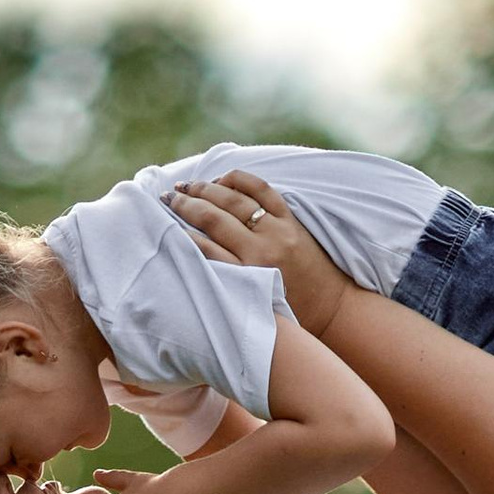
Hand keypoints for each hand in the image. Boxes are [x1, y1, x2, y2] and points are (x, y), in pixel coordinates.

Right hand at [168, 171, 350, 337]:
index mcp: (249, 277)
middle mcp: (262, 251)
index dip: (180, 234)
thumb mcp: (252, 305)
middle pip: (215, 219)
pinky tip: (222, 179)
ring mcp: (278, 231)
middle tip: (167, 197)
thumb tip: (192, 257)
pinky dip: (240, 180)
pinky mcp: (291, 220)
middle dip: (187, 204)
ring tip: (187, 185)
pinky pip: (262, 190)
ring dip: (207, 188)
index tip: (162, 224)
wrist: (331, 308)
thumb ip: (226, 282)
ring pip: (235, 200)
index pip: (205, 248)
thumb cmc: (287, 314)